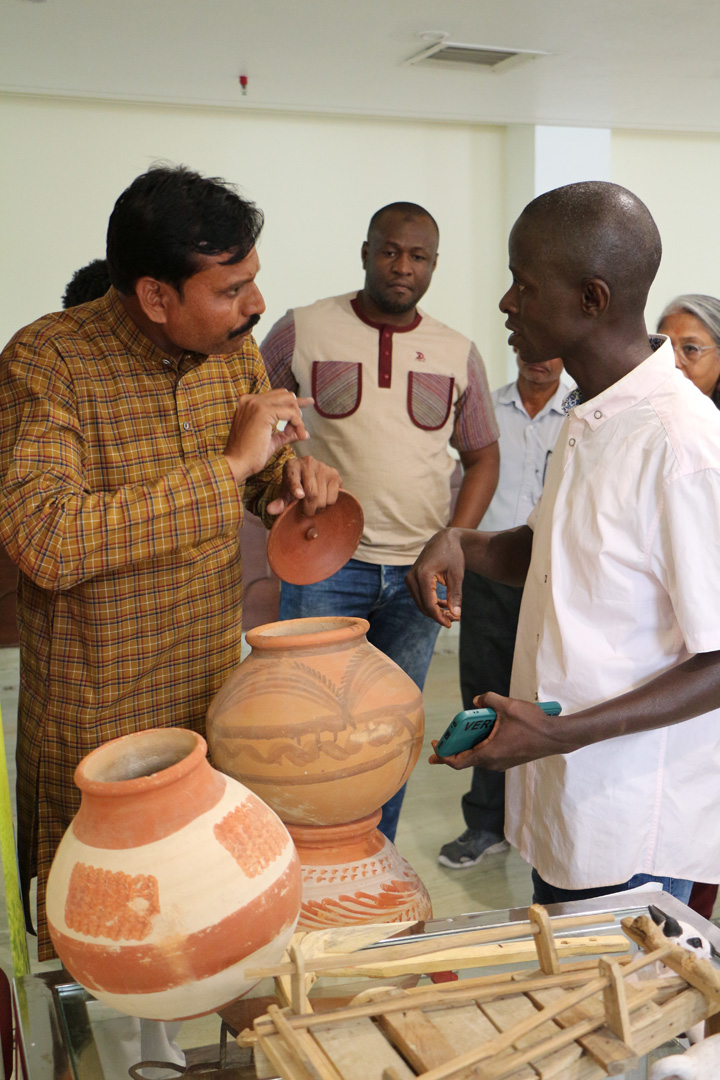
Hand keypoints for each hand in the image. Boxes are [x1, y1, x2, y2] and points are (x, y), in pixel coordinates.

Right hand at [223, 389, 312, 482]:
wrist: (236, 463)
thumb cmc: (250, 456)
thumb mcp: (271, 441)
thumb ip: (285, 434)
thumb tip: (303, 433)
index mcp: (249, 404)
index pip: (277, 395)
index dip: (295, 401)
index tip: (309, 402)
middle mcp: (250, 400)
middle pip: (285, 395)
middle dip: (297, 410)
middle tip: (299, 429)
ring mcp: (256, 404)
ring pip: (289, 401)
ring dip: (297, 419)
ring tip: (295, 434)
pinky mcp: (263, 411)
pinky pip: (290, 413)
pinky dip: (297, 424)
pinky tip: (296, 435)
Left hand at [268, 457, 341, 515]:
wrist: (309, 474)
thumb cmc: (294, 485)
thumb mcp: (285, 492)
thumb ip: (279, 502)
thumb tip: (270, 510)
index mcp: (292, 465)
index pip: (293, 477)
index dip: (296, 487)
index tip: (299, 496)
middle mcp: (308, 462)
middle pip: (312, 493)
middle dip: (309, 509)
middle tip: (307, 513)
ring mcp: (323, 467)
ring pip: (323, 497)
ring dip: (319, 508)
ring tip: (314, 508)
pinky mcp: (334, 474)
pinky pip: (333, 496)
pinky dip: (328, 504)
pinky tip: (323, 501)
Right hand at [405, 528, 464, 627]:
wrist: (443, 539)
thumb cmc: (452, 554)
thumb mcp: (457, 575)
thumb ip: (455, 595)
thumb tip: (456, 615)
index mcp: (423, 575)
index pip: (429, 605)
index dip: (440, 617)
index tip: (451, 623)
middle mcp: (412, 578)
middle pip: (423, 606)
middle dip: (438, 615)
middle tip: (455, 618)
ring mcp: (409, 579)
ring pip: (421, 603)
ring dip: (435, 610)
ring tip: (452, 612)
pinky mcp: (411, 579)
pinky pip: (420, 597)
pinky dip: (431, 603)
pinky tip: (444, 604)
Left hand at [429, 692, 575, 770]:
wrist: (556, 737)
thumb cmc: (533, 724)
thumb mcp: (507, 705)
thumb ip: (489, 700)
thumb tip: (477, 700)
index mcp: (488, 754)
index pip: (458, 762)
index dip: (443, 756)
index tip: (434, 748)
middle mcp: (493, 763)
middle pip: (467, 758)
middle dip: (455, 747)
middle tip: (448, 735)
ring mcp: (502, 763)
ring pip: (479, 756)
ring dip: (471, 743)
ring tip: (467, 728)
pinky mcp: (510, 759)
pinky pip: (490, 754)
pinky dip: (483, 744)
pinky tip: (486, 729)